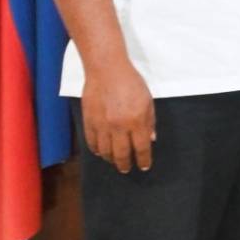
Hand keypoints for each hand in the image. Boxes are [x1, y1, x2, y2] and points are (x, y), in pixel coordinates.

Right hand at [82, 55, 156, 172]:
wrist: (106, 70)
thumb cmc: (130, 83)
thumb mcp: (147, 101)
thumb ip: (150, 121)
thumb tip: (151, 139)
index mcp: (137, 121)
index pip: (141, 147)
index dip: (144, 159)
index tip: (144, 166)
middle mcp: (119, 126)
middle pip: (121, 154)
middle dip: (125, 164)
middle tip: (127, 169)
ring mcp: (102, 125)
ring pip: (105, 151)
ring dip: (111, 159)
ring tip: (114, 161)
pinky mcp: (88, 122)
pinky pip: (92, 142)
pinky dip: (97, 150)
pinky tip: (101, 152)